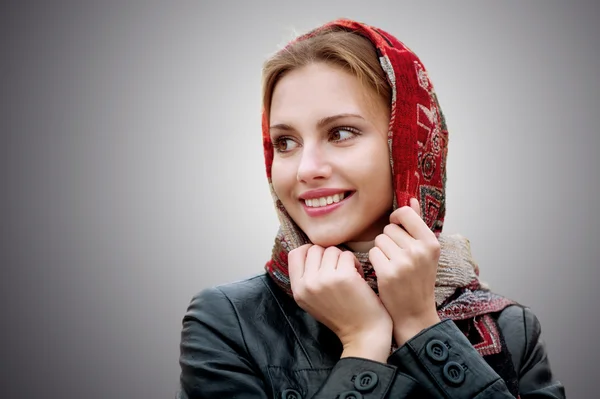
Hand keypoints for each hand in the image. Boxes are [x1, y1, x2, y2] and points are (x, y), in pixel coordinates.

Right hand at [289, 244, 392, 361]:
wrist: (362, 335)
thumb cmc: (341, 316)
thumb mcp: (312, 301)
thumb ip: (306, 279)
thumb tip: (307, 251)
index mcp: (298, 290)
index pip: (295, 254)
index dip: (309, 251)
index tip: (322, 259)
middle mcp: (308, 284)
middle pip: (314, 249)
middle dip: (328, 255)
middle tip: (338, 269)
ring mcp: (325, 279)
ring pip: (332, 250)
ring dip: (343, 259)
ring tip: (349, 275)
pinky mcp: (344, 277)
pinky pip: (347, 255)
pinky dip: (355, 263)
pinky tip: (358, 277)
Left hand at [369, 198, 441, 345]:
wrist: (415, 313)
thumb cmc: (418, 279)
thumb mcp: (425, 252)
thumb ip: (417, 225)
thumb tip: (411, 199)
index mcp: (431, 242)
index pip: (405, 213)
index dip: (396, 218)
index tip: (396, 227)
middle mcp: (419, 251)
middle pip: (389, 228)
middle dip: (389, 239)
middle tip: (397, 256)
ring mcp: (404, 262)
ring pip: (379, 240)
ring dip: (381, 250)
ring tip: (391, 264)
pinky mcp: (388, 273)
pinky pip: (373, 253)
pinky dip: (375, 261)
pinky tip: (384, 272)